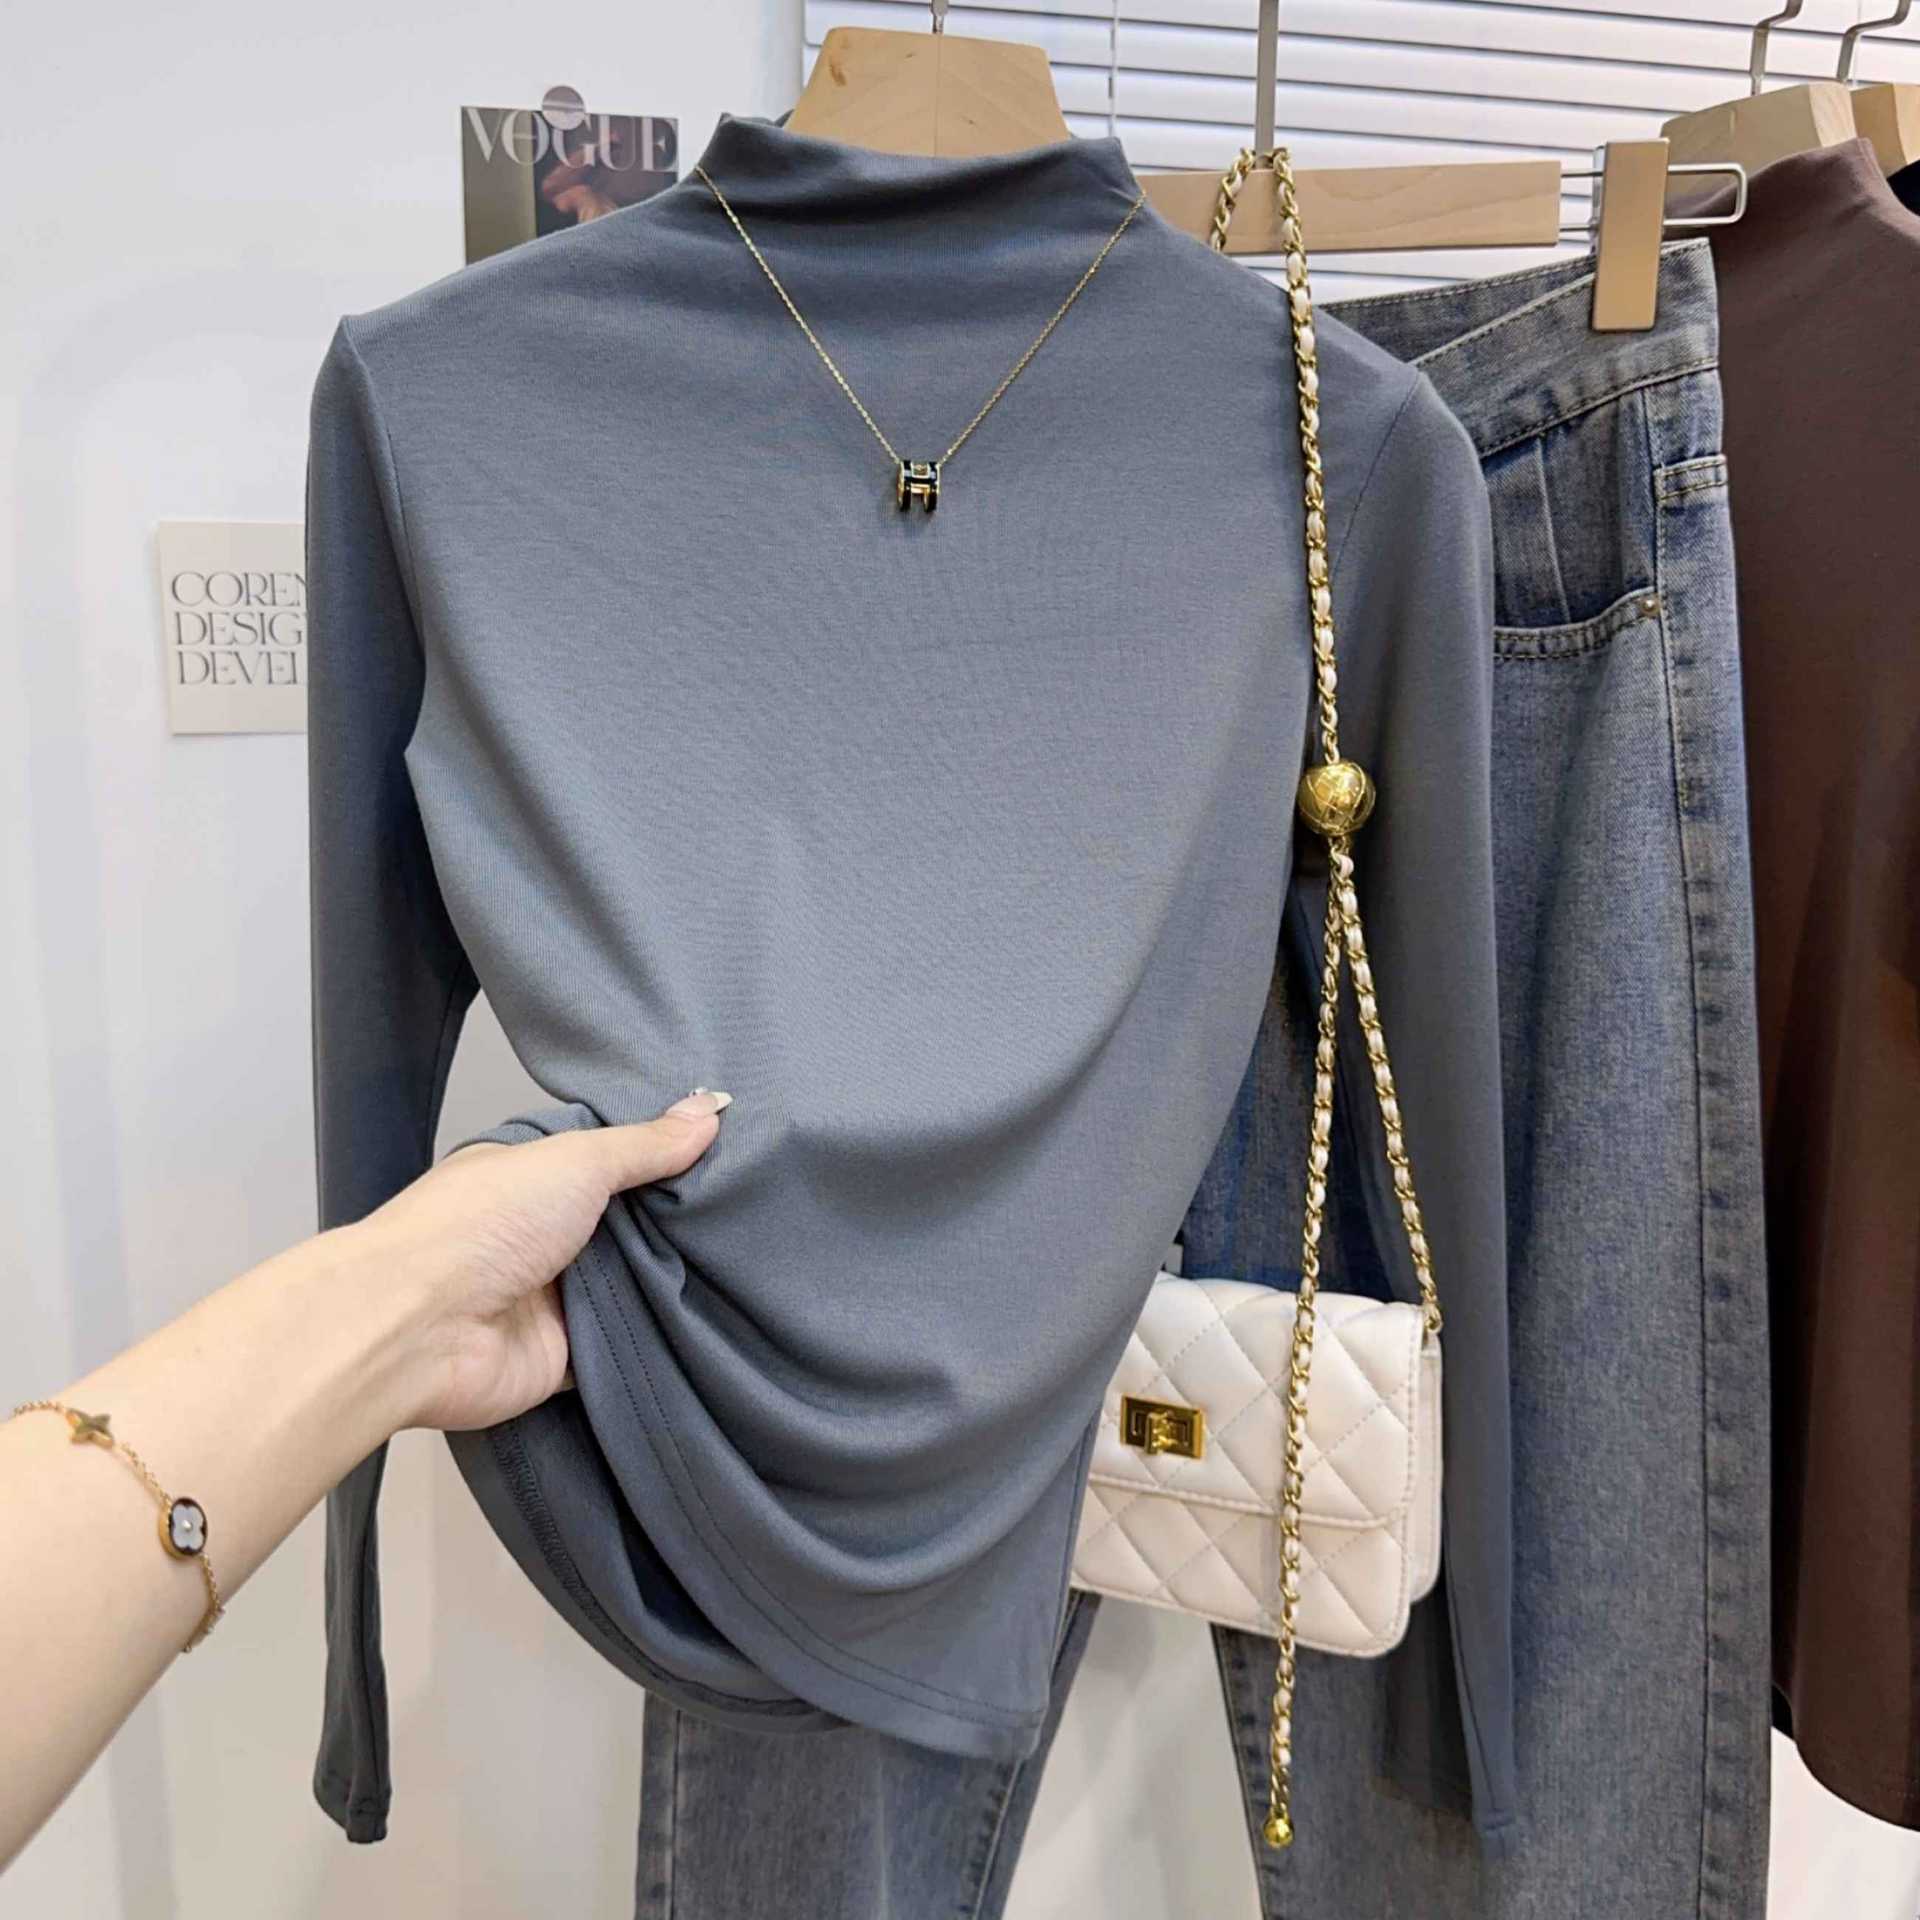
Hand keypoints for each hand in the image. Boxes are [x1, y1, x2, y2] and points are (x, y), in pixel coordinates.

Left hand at [348, 1090, 731, 1433]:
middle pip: (624, 1224)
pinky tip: (713, 1318)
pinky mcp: (560, 1356)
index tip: (727, 1146)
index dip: (660, 1154)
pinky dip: (656, 1338)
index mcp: (530, 1175)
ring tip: (750, 1256)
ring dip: (669, 1279)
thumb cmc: (480, 1225)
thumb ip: (645, 1145)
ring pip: (629, 1285)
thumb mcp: (576, 1161)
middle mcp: (536, 1233)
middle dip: (674, 1220)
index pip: (607, 1159)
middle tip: (752, 1203)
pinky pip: (622, 1346)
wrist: (419, 1329)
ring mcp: (548, 1296)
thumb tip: (709, 1109)